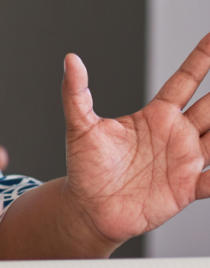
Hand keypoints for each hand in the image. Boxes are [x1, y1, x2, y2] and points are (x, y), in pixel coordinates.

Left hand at [62, 32, 209, 246]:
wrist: (89, 207)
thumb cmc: (85, 166)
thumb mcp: (80, 127)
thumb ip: (76, 93)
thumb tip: (70, 59)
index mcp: (155, 116)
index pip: (185, 81)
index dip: (202, 59)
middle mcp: (176, 134)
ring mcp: (185, 161)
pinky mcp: (187, 188)